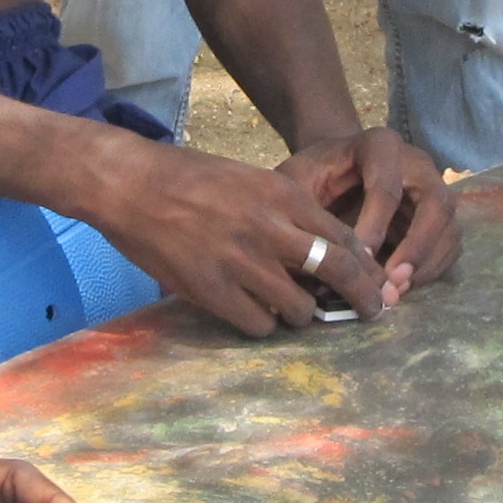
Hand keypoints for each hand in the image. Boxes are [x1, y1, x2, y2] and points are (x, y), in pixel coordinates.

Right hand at [91, 134, 385, 333]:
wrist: (130, 183)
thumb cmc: (189, 177)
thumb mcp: (250, 178)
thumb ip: (286, 210)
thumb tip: (325, 246)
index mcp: (282, 195)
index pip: (344, 237)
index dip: (364, 264)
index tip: (372, 277)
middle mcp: (269, 228)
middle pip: (337, 272)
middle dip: (363, 296)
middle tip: (372, 310)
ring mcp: (241, 262)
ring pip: (299, 309)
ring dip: (301, 314)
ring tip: (292, 309)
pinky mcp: (212, 290)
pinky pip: (259, 325)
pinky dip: (262, 323)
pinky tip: (253, 312)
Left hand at [278, 125, 461, 311]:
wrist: (333, 168)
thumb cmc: (315, 174)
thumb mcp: (297, 181)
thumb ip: (305, 210)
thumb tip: (320, 262)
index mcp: (380, 145)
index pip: (387, 184)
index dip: (374, 224)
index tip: (356, 259)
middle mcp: (417, 164)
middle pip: (436, 203)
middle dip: (417, 246)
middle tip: (392, 281)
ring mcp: (434, 189)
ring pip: (450, 227)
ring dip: (427, 263)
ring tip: (395, 291)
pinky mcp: (439, 217)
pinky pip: (450, 245)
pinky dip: (431, 270)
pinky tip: (402, 288)